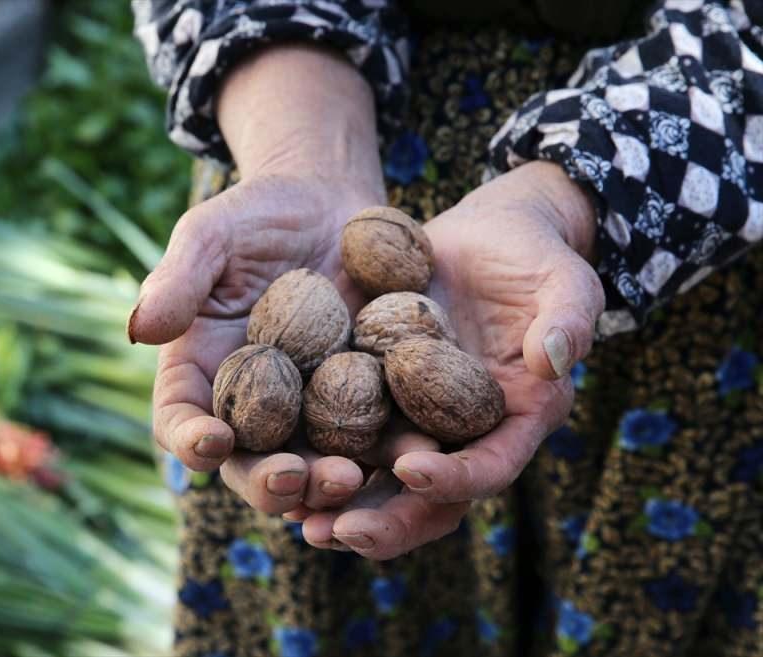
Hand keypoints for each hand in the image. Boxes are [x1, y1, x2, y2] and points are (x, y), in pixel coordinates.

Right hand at [129, 45, 437, 513]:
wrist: (330, 204)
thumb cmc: (255, 215)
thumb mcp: (210, 235)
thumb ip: (178, 279)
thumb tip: (141, 330)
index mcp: (201, 373)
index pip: (181, 420)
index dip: (190, 440)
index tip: (212, 441)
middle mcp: (253, 405)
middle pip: (250, 463)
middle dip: (270, 482)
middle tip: (296, 479)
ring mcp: (311, 410)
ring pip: (314, 465)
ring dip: (330, 484)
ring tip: (353, 478)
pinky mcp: (367, 400)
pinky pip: (377, 432)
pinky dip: (389, 449)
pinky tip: (411, 451)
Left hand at [300, 161, 604, 558]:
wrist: (486, 236)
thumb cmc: (534, 255)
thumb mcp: (564, 278)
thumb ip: (568, 317)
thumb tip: (553, 360)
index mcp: (517, 419)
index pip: (491, 466)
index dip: (456, 477)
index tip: (412, 470)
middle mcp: (465, 433)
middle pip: (429, 500)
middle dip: (385, 520)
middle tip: (333, 531)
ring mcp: (419, 419)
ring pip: (380, 481)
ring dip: (339, 504)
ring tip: (292, 516)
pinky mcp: (380, 394)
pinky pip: (347, 434)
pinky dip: (316, 454)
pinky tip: (275, 463)